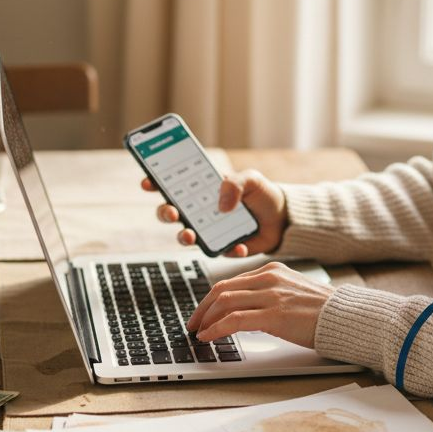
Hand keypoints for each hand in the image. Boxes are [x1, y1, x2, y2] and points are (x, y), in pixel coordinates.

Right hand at [142, 169, 287, 256]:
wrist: (284, 219)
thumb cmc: (264, 195)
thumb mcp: (252, 179)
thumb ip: (235, 184)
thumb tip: (222, 204)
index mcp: (203, 190)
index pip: (173, 185)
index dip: (156, 183)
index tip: (148, 182)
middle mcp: (201, 211)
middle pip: (171, 212)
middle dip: (165, 212)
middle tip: (172, 211)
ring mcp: (210, 231)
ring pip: (186, 235)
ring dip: (184, 236)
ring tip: (191, 235)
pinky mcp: (223, 248)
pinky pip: (218, 251)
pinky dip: (228, 249)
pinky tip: (239, 245)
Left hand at [186, 261, 332, 347]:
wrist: (346, 317)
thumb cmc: (323, 311)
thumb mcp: (292, 292)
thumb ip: (270, 294)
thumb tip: (246, 310)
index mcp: (272, 271)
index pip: (231, 281)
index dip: (211, 299)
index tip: (203, 312)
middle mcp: (269, 279)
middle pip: (221, 289)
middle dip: (202, 308)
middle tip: (193, 324)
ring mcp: (271, 295)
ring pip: (224, 302)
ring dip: (206, 319)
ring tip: (199, 333)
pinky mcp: (273, 315)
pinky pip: (233, 320)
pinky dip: (216, 329)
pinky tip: (209, 337)